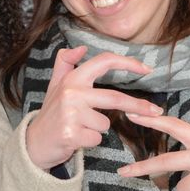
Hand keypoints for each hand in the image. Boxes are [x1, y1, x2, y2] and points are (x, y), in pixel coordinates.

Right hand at [21, 47, 162, 170]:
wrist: (33, 143)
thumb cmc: (50, 114)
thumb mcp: (54, 85)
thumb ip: (65, 63)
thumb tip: (80, 48)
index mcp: (73, 79)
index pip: (104, 62)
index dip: (128, 63)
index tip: (146, 68)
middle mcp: (72, 93)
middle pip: (115, 98)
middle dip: (139, 106)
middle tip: (156, 111)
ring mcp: (71, 114)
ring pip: (106, 124)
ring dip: (98, 129)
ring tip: (80, 128)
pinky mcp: (71, 134)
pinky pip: (97, 138)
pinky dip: (91, 141)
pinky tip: (76, 139)